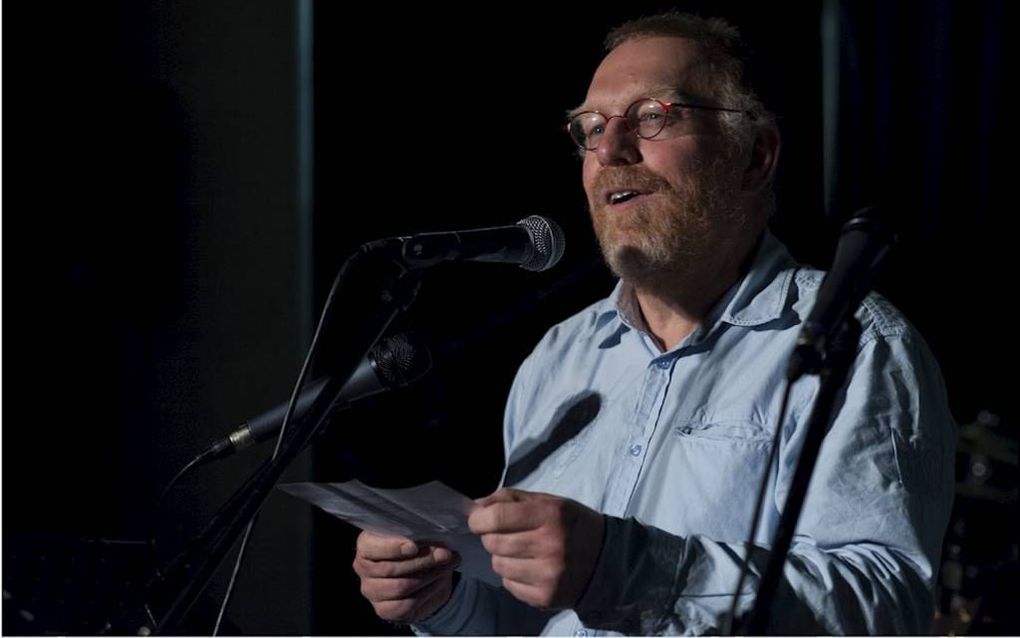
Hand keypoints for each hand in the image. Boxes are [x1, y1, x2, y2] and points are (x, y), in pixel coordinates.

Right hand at [352, 531, 458, 622]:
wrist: (426, 573)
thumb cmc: (418, 548)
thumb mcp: (418, 536)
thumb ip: (419, 536)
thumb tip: (434, 542)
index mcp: (366, 545)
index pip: (371, 548)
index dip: (392, 548)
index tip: (414, 547)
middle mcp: (363, 568)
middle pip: (390, 569)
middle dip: (422, 561)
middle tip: (445, 554)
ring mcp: (371, 591)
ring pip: (400, 587)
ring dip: (429, 576)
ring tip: (447, 566)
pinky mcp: (383, 610)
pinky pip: (406, 605)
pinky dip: (427, 592)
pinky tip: (439, 581)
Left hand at [468, 488, 604, 608]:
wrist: (607, 559)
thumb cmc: (572, 524)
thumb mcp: (548, 501)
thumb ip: (510, 499)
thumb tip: (476, 507)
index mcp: (550, 515)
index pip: (497, 517)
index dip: (479, 519)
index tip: (478, 519)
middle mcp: (550, 546)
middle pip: (494, 543)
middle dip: (491, 537)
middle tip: (504, 534)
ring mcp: (548, 575)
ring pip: (498, 565)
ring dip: (502, 557)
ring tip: (521, 552)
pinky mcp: (546, 597)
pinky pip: (509, 585)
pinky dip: (512, 576)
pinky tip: (529, 568)